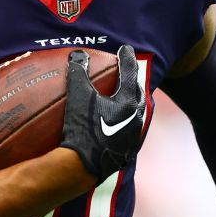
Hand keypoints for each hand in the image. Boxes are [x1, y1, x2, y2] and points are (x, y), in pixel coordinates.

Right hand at [59, 46, 145, 180]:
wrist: (82, 167)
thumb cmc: (81, 129)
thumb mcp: (77, 97)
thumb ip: (79, 73)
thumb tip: (78, 54)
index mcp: (128, 102)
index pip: (130, 73)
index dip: (127, 59)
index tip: (125, 49)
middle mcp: (136, 118)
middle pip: (137, 94)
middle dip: (133, 82)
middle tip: (127, 73)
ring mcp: (133, 137)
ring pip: (136, 114)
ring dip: (131, 103)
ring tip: (124, 98)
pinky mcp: (126, 152)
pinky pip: (130, 131)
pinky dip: (125, 122)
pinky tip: (117, 125)